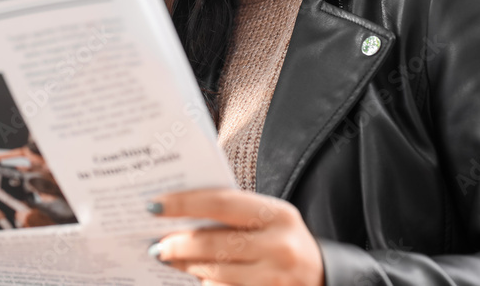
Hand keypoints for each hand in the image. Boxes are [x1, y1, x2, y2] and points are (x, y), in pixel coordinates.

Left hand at [146, 188, 324, 285]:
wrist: (324, 277)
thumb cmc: (283, 239)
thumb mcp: (268, 218)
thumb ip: (233, 213)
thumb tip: (179, 214)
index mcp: (278, 214)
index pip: (221, 203)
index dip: (184, 204)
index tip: (155, 205)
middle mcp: (280, 247)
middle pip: (214, 244)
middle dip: (178, 244)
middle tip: (155, 243)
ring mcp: (276, 279)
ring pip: (216, 274)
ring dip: (186, 267)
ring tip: (168, 259)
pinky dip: (206, 284)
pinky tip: (194, 277)